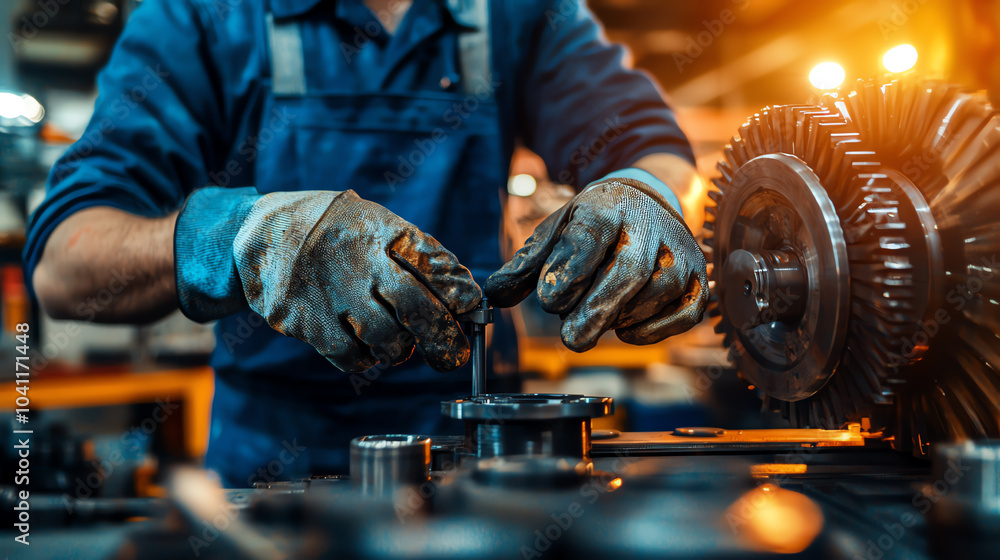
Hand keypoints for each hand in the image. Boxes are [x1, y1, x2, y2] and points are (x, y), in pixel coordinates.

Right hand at [232, 190, 480, 371]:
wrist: (262, 232)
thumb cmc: (337, 231)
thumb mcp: (377, 224)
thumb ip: (421, 255)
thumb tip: (466, 296)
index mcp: (378, 232)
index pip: (431, 264)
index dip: (459, 293)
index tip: (472, 309)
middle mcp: (355, 262)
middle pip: (415, 310)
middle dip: (442, 338)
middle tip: (453, 355)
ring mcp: (327, 294)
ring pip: (386, 341)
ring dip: (399, 349)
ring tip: (396, 341)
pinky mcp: (302, 322)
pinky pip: (350, 357)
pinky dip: (365, 357)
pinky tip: (363, 343)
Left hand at [485, 177, 707, 350]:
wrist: (648, 206)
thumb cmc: (595, 226)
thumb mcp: (558, 231)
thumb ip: (527, 265)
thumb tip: (495, 295)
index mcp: (608, 206)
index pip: (590, 237)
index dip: (569, 270)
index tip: (548, 299)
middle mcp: (652, 226)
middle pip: (630, 271)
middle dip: (598, 309)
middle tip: (570, 339)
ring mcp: (682, 254)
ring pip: (654, 296)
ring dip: (619, 318)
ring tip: (596, 316)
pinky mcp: (699, 282)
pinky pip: (681, 316)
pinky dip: (650, 331)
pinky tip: (624, 326)